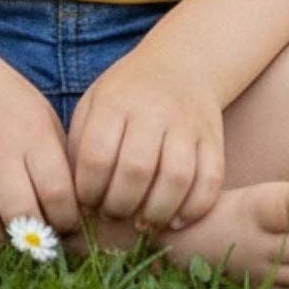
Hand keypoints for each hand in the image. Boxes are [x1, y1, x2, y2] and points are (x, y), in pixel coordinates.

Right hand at [0, 53, 81, 253]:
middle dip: (34, 240)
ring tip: (7, 242)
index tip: (65, 226)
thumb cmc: (5, 102)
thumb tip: (76, 213)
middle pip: (20, 214)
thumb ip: (59, 160)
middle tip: (37, 243)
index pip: (57, 193)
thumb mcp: (41, 117)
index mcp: (32, 133)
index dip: (66, 221)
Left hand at [66, 42, 223, 232]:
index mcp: (115, 101)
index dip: (88, 191)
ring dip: (156, 213)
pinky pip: (210, 180)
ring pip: (176, 177)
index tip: (88, 202)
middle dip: (120, 206)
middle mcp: (153, 110)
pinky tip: (174, 220)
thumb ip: (81, 145)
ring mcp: (187, 123)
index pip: (97, 156)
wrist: (182, 64)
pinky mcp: (213, 138)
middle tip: (114, 215)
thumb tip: (76, 197)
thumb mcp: (95, 104)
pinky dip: (193, 208)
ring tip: (142, 224)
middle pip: (137, 169)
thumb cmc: (127, 94)